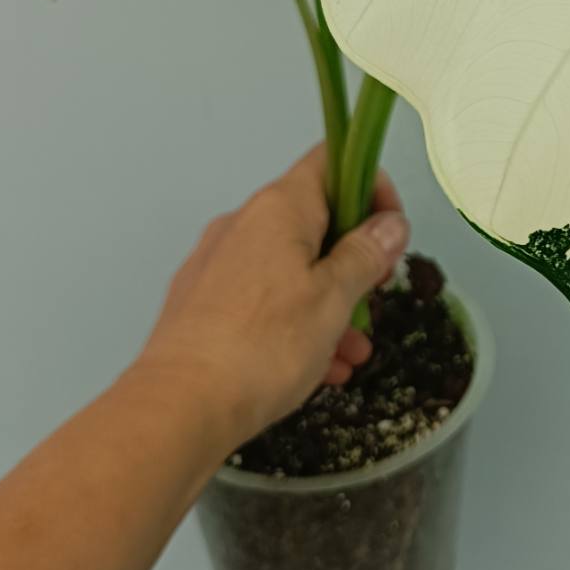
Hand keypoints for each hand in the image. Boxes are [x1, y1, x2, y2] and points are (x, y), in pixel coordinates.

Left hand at [133, 145, 408, 452]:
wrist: (179, 407)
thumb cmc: (266, 345)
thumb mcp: (333, 299)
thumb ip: (366, 255)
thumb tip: (390, 223)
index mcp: (279, 208)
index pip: (332, 163)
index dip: (371, 189)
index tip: (390, 238)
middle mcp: (243, 224)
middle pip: (313, 223)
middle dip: (353, 263)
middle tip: (372, 305)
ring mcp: (217, 264)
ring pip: (289, 269)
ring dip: (329, 303)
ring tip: (350, 356)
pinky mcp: (201, 304)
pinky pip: (261, 300)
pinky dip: (293, 323)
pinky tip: (316, 371)